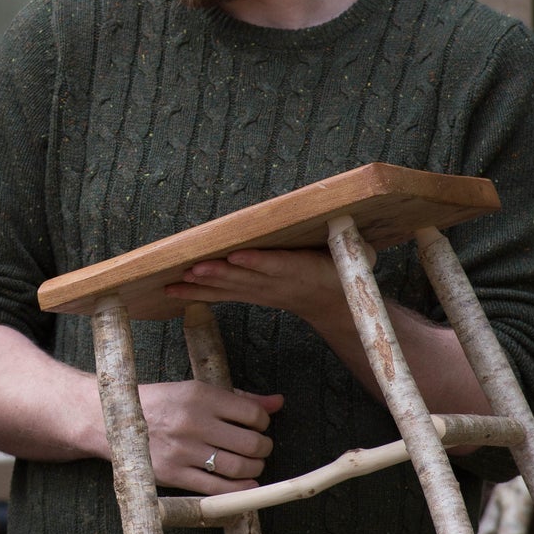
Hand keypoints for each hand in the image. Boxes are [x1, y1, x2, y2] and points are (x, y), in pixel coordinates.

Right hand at [136, 380, 282, 494]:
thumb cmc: (159, 404)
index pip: (252, 413)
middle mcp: (192, 422)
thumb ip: (239, 398)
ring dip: (254, 468)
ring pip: (238, 467)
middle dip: (263, 448)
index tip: (259, 426)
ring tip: (252, 464)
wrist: (111, 420)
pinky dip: (239, 490)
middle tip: (260, 448)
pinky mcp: (173, 474)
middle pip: (250, 443)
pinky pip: (217, 489)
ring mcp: (182, 450)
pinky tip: (244, 484)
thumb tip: (278, 402)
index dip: (263, 423)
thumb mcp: (195, 391)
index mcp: (199, 395)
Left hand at [164, 244, 371, 324]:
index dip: (258, 262)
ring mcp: (262, 291)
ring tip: (180, 278)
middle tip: (194, 268)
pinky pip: (223, 294)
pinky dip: (202, 291)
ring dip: (203, 284)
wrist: (332, 304)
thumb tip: (353, 228)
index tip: (237, 256)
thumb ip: (350, 244)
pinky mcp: (252, 294)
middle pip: (244, 278)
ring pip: (229, 287)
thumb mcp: (353, 257)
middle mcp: (276, 283)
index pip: (277, 265)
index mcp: (300, 270)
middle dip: (218, 273)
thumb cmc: (339, 272)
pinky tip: (182, 286)